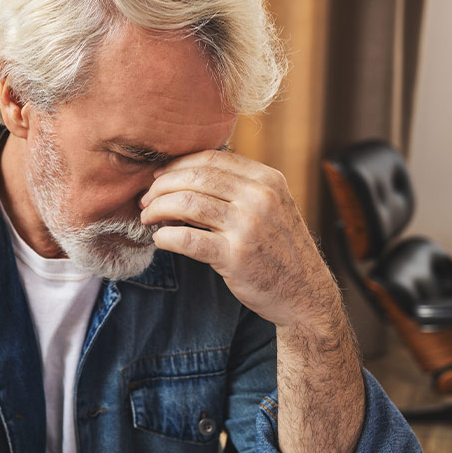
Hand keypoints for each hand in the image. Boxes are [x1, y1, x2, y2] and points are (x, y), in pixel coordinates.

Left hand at [140, 150, 340, 328]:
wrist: (305, 294)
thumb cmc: (279, 249)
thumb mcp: (270, 207)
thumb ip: (237, 189)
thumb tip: (184, 177)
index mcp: (268, 180)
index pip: (212, 158)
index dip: (178, 165)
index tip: (159, 177)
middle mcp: (260, 198)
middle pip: (195, 178)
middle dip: (162, 187)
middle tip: (146, 199)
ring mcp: (248, 227)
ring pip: (187, 204)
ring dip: (158, 209)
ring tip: (148, 218)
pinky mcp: (236, 256)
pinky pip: (188, 239)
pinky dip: (166, 237)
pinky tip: (160, 239)